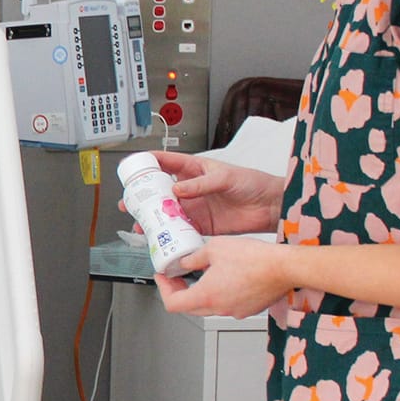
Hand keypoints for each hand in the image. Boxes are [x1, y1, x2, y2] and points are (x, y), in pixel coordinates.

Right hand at [135, 151, 284, 236]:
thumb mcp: (225, 177)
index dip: (149, 163)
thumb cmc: (252, 183)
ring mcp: (195, 207)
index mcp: (195, 170)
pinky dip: (169, 234)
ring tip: (139, 224)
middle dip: (143, 197)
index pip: (167, 163)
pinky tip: (160, 237)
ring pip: (167, 212)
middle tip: (129, 202)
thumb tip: (177, 191)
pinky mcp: (202, 225)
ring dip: (152, 218)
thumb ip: (201, 184)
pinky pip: (181, 230)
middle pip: (160, 191)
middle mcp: (191, 189)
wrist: (270, 206)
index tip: (133, 167)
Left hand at [156, 236, 292, 318]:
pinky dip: (219, 292)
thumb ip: (194, 257)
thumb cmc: (255, 258)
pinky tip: (224, 276)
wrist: (285, 267)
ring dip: (200, 291)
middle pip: (188, 307)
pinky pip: (226, 303)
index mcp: (206, 296)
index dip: (163, 289)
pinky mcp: (248, 308)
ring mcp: (235, 311)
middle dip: (179, 290)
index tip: (163, 277)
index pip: (172, 303)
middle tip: (177, 275)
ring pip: (208, 305)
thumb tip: (185, 262)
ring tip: (201, 272)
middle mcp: (219, 308)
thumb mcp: (215, 248)